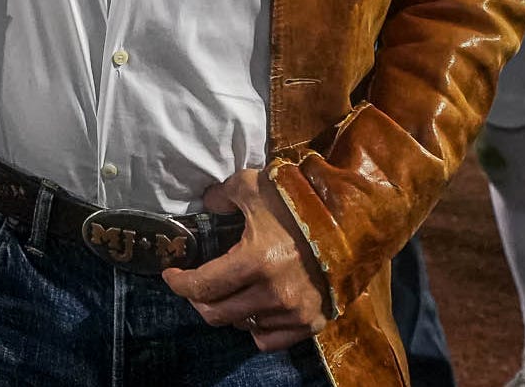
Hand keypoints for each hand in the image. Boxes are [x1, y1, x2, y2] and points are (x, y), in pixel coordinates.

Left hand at [162, 169, 333, 352]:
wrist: (354, 222)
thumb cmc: (301, 202)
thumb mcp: (255, 186)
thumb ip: (223, 194)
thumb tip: (206, 204)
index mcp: (255, 261)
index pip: (201, 286)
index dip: (179, 283)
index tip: (171, 275)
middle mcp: (273, 294)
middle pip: (215, 313)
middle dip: (197, 299)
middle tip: (195, 285)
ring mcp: (293, 313)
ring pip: (241, 326)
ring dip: (228, 310)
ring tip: (229, 291)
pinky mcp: (311, 323)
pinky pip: (269, 339)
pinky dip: (255, 326)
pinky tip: (255, 307)